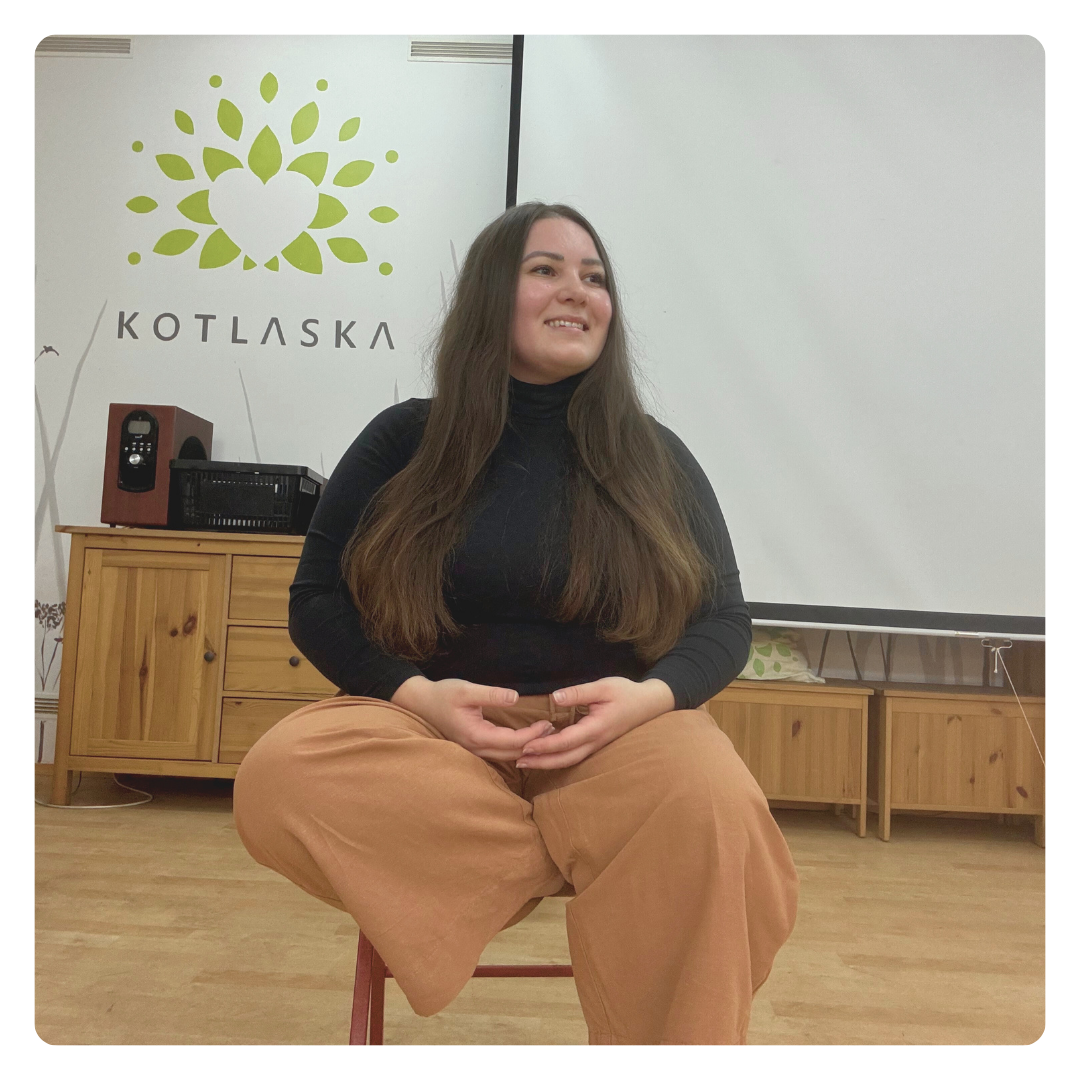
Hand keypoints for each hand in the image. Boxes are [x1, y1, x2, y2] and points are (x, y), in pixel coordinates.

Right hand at [390, 676, 555, 762]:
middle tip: (553, 729)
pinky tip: (525, 738)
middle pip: (513, 754)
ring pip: (506, 756)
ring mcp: (474, 751)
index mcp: (476, 736)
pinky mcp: (474, 747)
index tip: (548, 723)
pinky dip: (515, 748)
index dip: (533, 735)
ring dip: (526, 747)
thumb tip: (516, 698)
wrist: (421, 702)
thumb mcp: (467, 690)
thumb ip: (492, 694)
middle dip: (534, 744)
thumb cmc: (443, 694)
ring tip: (543, 733)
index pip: (513, 742)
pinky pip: (499, 753)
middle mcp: (476, 748)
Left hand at [514, 677, 675, 769]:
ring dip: (547, 762)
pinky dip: (557, 757)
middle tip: (517, 761)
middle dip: (541, 762)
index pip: (566, 741)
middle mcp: (595, 742)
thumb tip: (555, 697)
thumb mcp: (604, 687)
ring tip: (526, 761)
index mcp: (596, 728)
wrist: (649, 704)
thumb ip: (579, 693)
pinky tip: (545, 752)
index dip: (544, 745)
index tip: (525, 746)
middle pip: (565, 758)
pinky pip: (575, 755)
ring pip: (570, 760)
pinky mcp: (596, 744)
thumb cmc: (626, 693)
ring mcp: (597, 745)